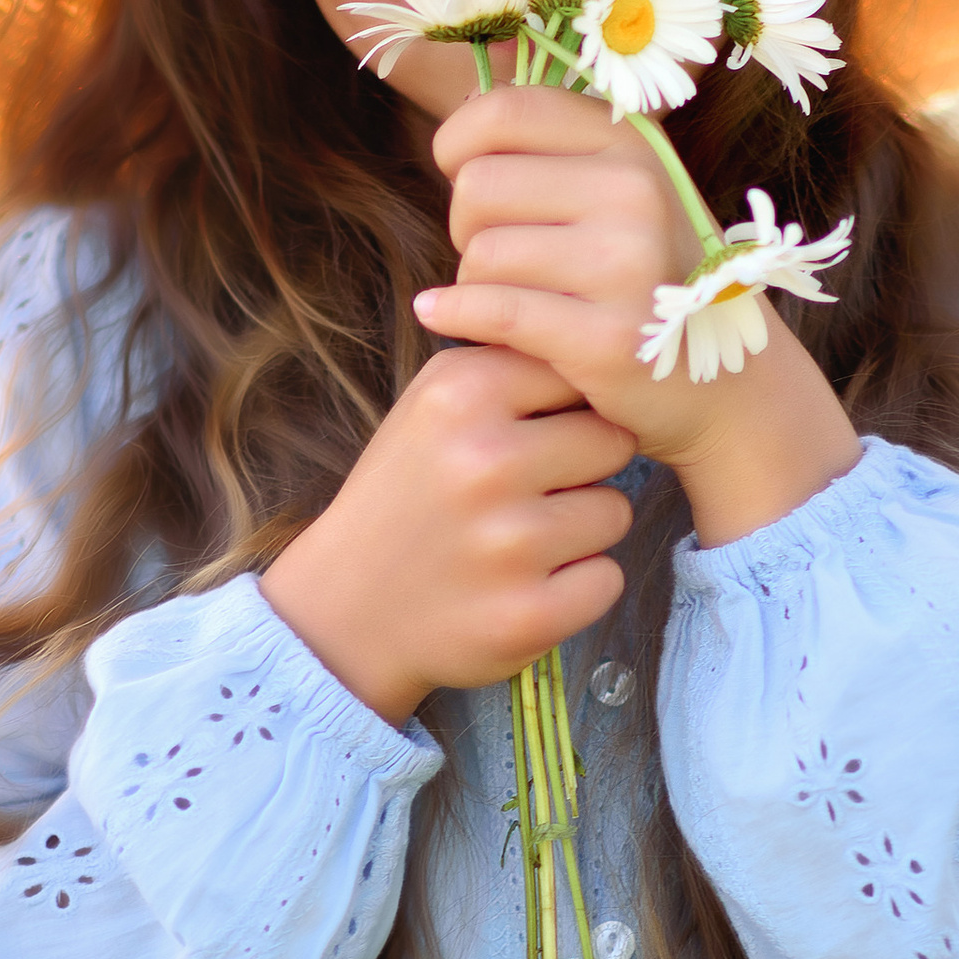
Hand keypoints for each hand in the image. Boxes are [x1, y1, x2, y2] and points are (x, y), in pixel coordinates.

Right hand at [261, 342, 634, 725]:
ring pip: (615, 513)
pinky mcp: (529, 613)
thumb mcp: (433, 406)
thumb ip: (509, 366)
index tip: (531, 435)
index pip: (578, 375)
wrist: (342, 610)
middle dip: (583, 468)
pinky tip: (523, 586)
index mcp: (462, 394)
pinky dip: (575, 588)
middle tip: (528, 494)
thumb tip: (598, 345)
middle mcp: (486, 460)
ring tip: (519, 541)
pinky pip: (606, 580)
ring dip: (580, 531)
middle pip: (613, 442)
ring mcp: (510, 542)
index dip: (566, 408)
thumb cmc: (405, 496)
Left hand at [415, 86, 861, 546]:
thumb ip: (555, 151)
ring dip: (476, 283)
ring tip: (518, 298)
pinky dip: (454, 313)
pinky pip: (491, 308)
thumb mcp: (621, 195)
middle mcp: (635, 193)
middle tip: (504, 258)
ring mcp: (626, 266)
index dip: (457, 143)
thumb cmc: (644, 282)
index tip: (463, 176)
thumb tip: (459, 116)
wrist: (725, 385)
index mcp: (632, 145)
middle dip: (468, 227)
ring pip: (480, 255)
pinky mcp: (606, 337)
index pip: (503, 109)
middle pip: (477, 186)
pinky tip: (441, 314)